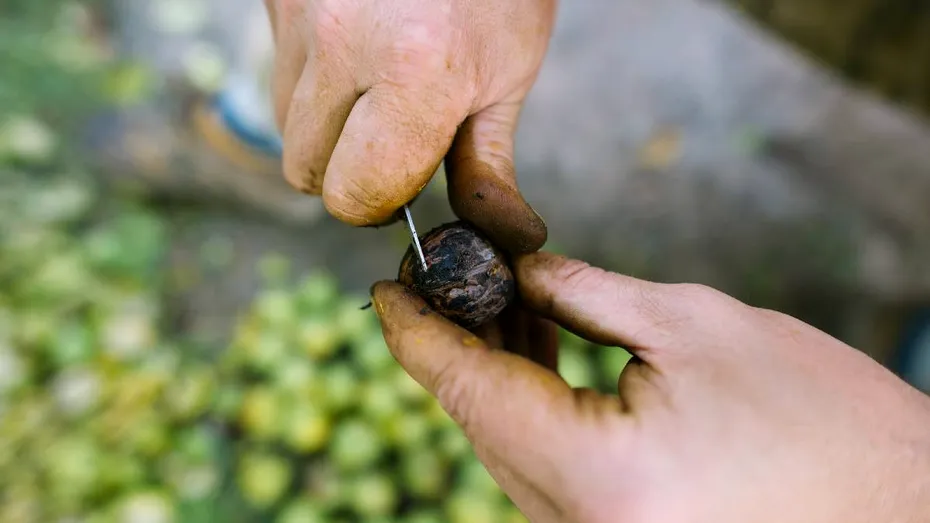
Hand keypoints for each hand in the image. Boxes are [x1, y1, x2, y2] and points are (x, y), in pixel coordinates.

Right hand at [263, 0, 553, 252]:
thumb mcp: (508, 75)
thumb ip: (487, 164)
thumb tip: (500, 237)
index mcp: (411, 76)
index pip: (351, 195)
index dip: (381, 199)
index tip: (407, 174)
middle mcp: (340, 43)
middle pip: (306, 172)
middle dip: (349, 168)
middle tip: (394, 129)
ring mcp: (298, 12)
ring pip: (285, 126)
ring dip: (326, 125)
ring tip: (376, 79)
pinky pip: (276, 70)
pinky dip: (310, 76)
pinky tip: (355, 42)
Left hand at [369, 252, 929, 522]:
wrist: (902, 504)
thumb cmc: (819, 420)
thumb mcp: (695, 327)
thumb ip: (587, 296)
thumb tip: (520, 275)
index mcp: (594, 476)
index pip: (467, 392)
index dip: (415, 334)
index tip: (387, 291)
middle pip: (479, 425)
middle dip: (455, 345)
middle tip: (448, 280)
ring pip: (506, 450)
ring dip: (495, 376)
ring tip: (498, 304)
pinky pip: (544, 472)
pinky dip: (532, 411)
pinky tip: (539, 355)